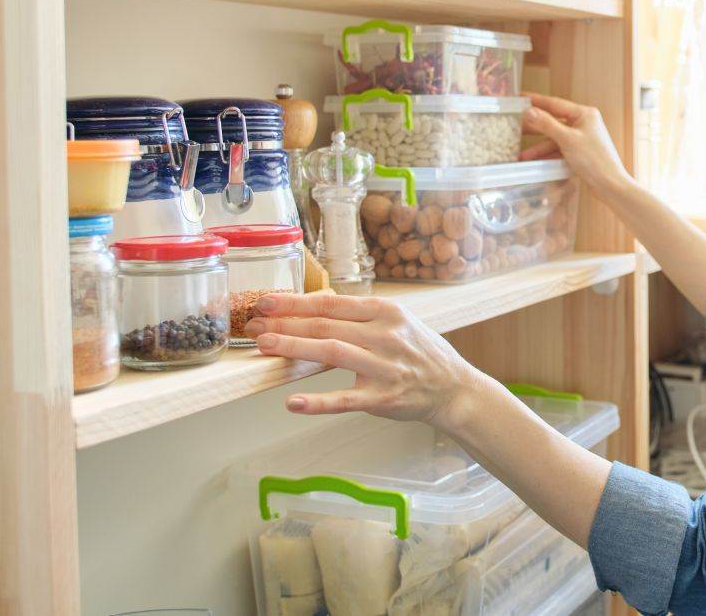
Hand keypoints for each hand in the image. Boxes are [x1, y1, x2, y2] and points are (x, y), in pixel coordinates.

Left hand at [245, 293, 484, 430]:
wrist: (452, 387)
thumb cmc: (419, 351)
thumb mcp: (396, 321)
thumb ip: (358, 315)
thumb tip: (312, 305)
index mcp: (386, 311)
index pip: (331, 303)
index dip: (295, 301)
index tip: (266, 302)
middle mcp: (385, 335)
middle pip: (326, 324)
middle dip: (285, 323)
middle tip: (253, 325)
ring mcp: (384, 366)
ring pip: (332, 351)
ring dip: (294, 347)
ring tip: (265, 347)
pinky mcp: (383, 398)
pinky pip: (345, 399)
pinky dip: (318, 402)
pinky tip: (293, 403)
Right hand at [520, 93, 632, 197]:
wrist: (610, 185)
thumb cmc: (594, 160)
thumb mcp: (567, 140)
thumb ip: (547, 124)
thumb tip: (529, 111)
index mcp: (584, 114)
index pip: (554, 103)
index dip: (535, 100)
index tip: (519, 97)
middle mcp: (583, 123)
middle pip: (553, 121)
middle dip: (533, 126)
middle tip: (513, 124)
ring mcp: (581, 138)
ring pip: (554, 139)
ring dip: (538, 147)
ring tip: (520, 154)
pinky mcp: (579, 153)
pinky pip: (558, 150)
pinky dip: (546, 155)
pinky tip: (532, 161)